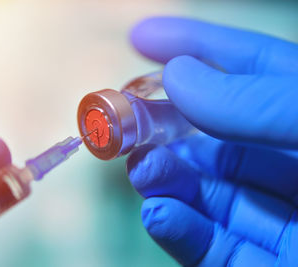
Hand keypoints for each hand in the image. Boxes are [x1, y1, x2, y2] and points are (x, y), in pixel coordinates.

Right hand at [127, 17, 297, 265]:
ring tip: (140, 169)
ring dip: (167, 178)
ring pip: (210, 192)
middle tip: (126, 121)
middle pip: (223, 136)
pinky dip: (179, 229)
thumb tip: (180, 75)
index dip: (201, 46)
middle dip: (169, 125)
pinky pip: (213, 246)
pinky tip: (158, 212)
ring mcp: (286, 224)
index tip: (143, 38)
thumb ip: (266, 104)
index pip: (260, 70)